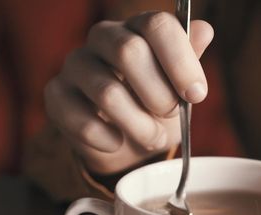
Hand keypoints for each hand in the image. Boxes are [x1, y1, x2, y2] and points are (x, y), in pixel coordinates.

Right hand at [44, 12, 213, 173]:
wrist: (123, 141)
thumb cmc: (153, 105)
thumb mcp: (178, 86)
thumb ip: (189, 60)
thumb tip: (204, 31)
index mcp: (136, 28)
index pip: (157, 25)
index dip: (181, 61)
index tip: (196, 94)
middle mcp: (102, 39)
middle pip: (129, 52)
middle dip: (159, 94)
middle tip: (170, 115)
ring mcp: (74, 65)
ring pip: (107, 93)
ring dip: (138, 125)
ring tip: (150, 137)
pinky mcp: (56, 96)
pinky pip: (83, 122)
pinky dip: (108, 139)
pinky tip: (118, 142)